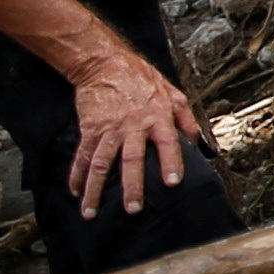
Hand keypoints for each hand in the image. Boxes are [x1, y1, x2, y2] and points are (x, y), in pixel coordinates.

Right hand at [67, 49, 202, 216]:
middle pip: (132, 159)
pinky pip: (83, 155)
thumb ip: (186, 118)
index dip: (171, 162)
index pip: (168, 142)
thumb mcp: (172, 92)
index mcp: (157, 117)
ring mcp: (109, 129)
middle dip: (132, 186)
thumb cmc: (140, 77)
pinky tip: (76, 192)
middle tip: (133, 208)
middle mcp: (133, 126)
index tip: (173, 182)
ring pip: (102, 163)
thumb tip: (197, 141)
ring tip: (92, 211)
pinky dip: (77, 175)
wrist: (104, 62)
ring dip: (96, 189)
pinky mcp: (90, 129)